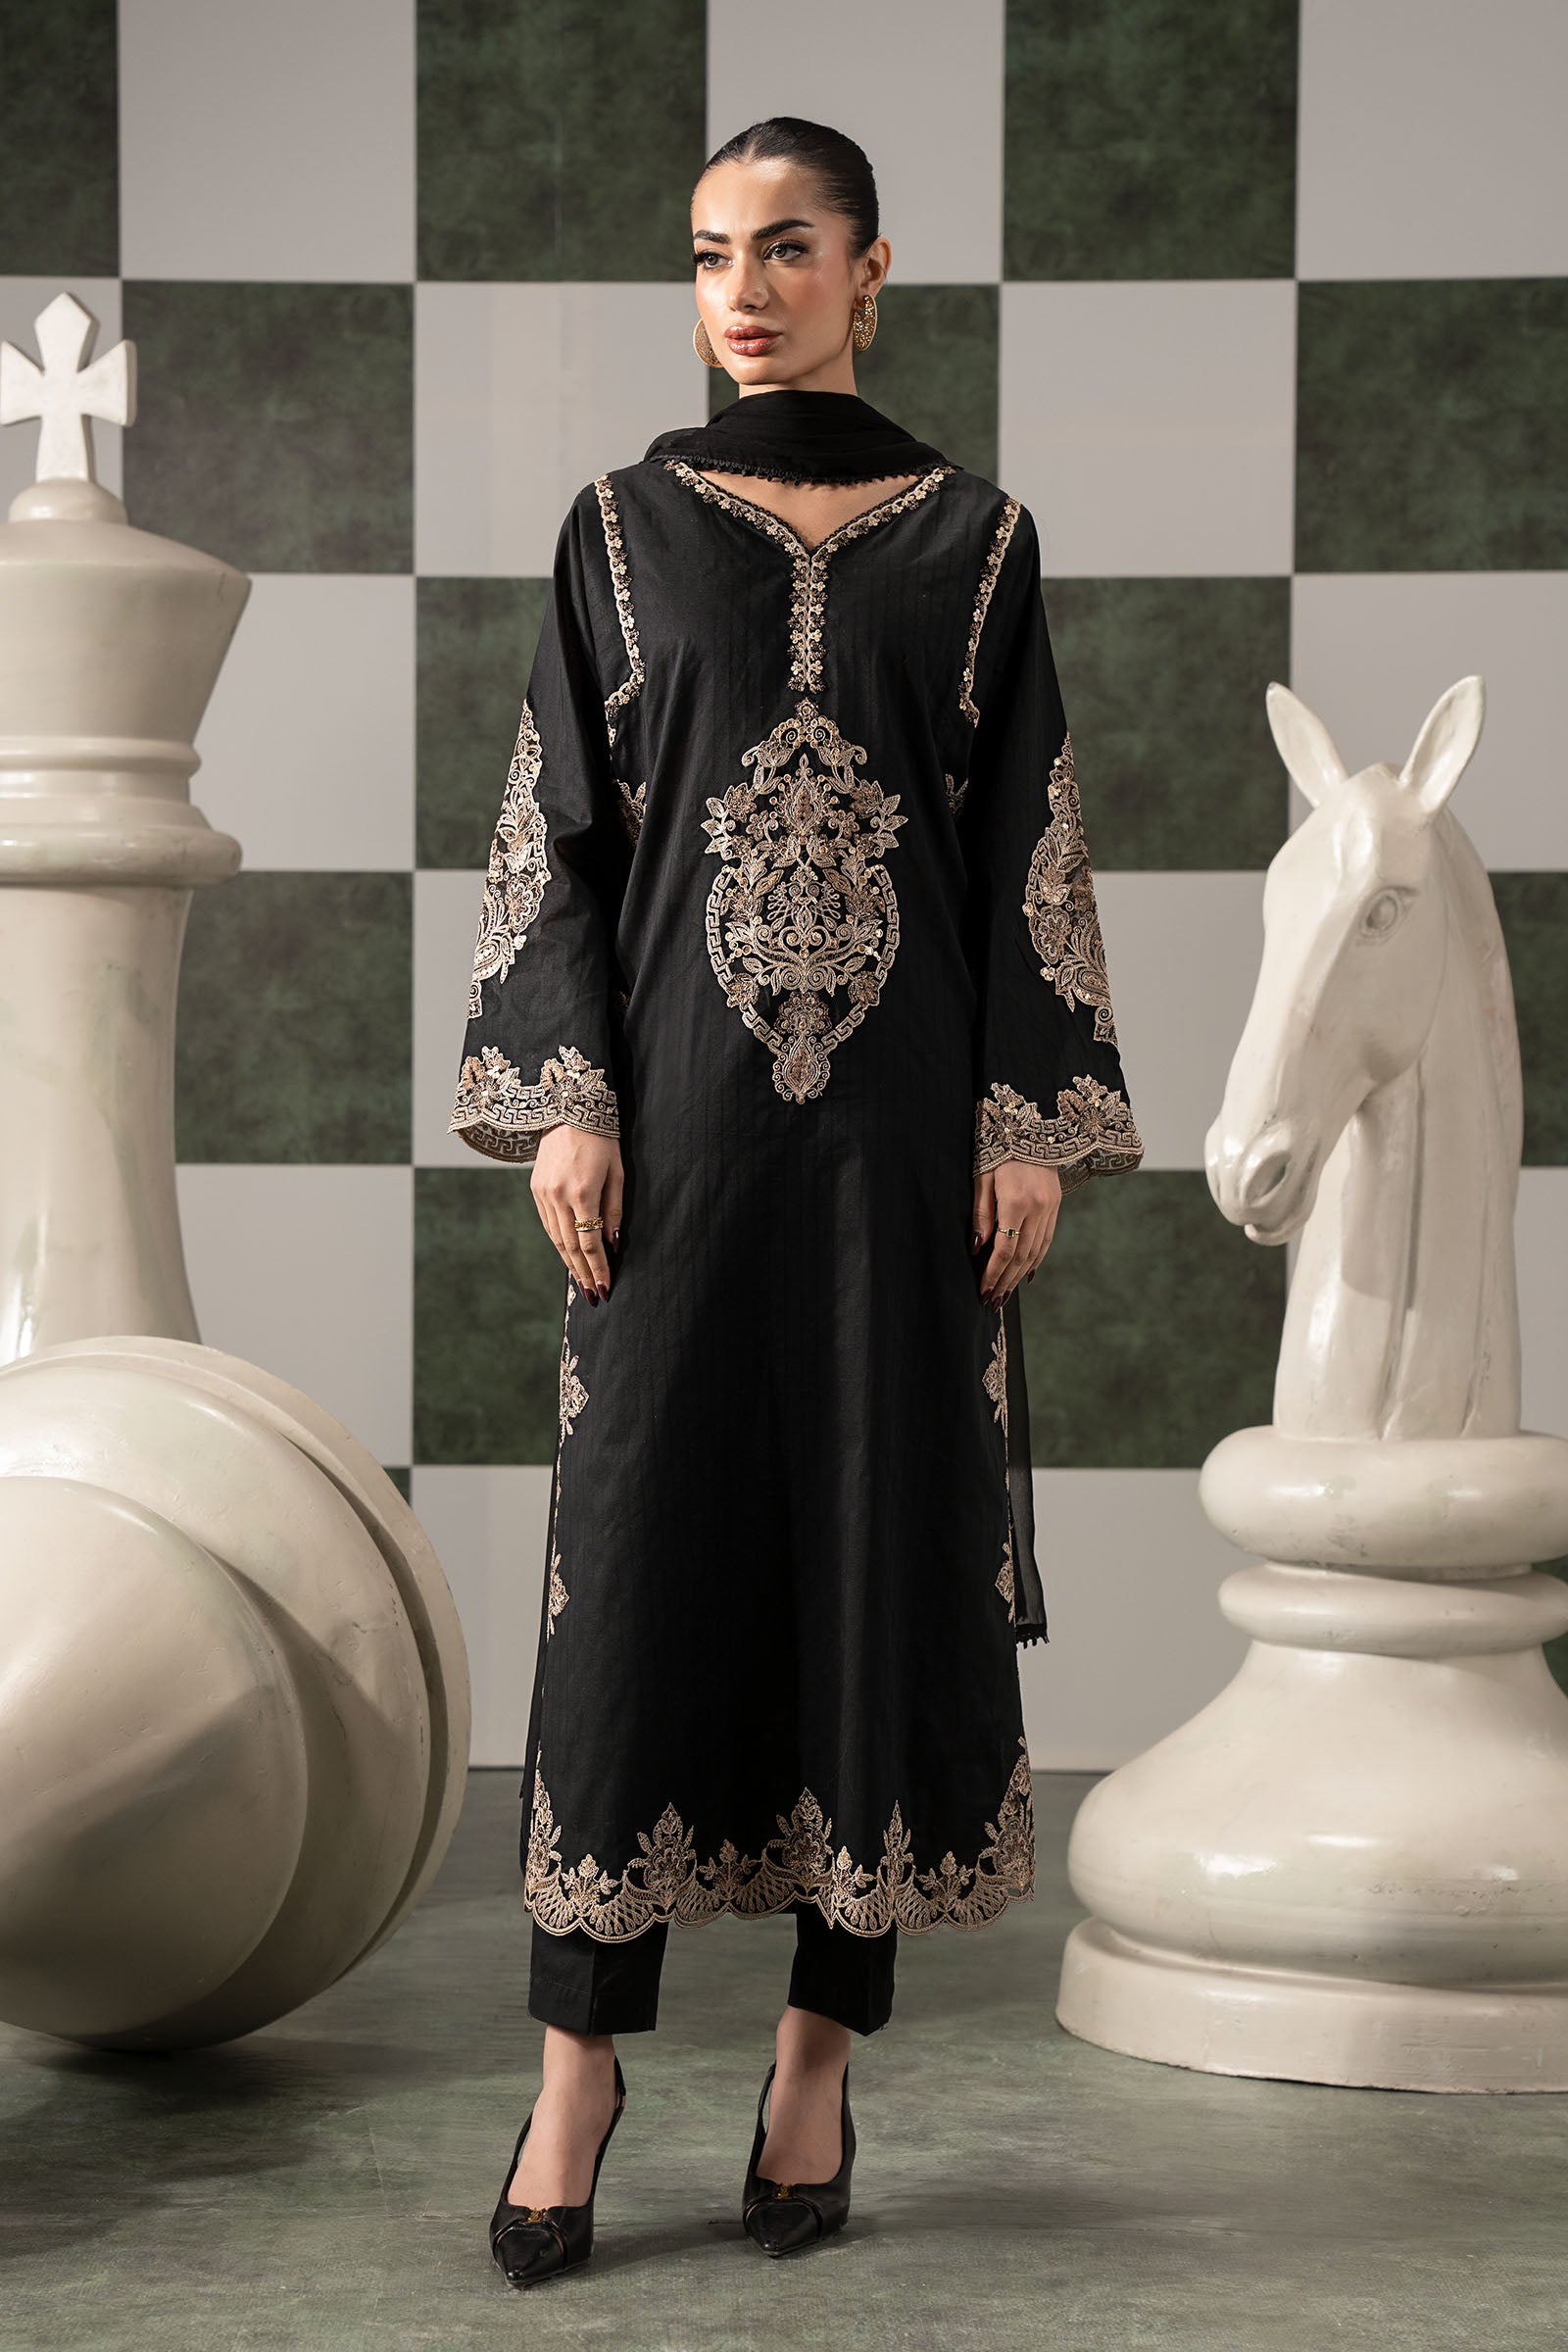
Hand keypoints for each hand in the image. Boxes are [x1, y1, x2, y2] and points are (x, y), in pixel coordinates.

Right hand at [531, 1125, 622, 1301]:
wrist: (566, 1109)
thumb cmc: (601, 1139)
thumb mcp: (617, 1172)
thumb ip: (615, 1210)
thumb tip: (613, 1244)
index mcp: (582, 1193)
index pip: (589, 1243)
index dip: (598, 1268)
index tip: (605, 1288)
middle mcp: (558, 1197)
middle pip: (570, 1247)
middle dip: (583, 1274)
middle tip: (592, 1297)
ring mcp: (543, 1194)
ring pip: (556, 1239)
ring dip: (569, 1264)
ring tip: (581, 1283)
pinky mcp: (536, 1190)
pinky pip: (548, 1225)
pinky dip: (559, 1244)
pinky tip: (568, 1257)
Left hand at [972, 1158, 1062, 1306]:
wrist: (1032, 1125)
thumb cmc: (998, 1148)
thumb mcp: (982, 1177)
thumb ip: (981, 1214)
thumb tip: (978, 1249)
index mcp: (1017, 1202)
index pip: (1005, 1249)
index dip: (993, 1274)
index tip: (983, 1291)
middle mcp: (1038, 1208)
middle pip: (1022, 1256)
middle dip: (1006, 1281)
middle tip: (993, 1301)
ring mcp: (1050, 1208)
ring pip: (1036, 1252)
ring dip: (1020, 1276)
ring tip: (1006, 1293)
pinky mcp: (1055, 1205)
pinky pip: (1046, 1240)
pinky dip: (1036, 1259)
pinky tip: (1026, 1274)